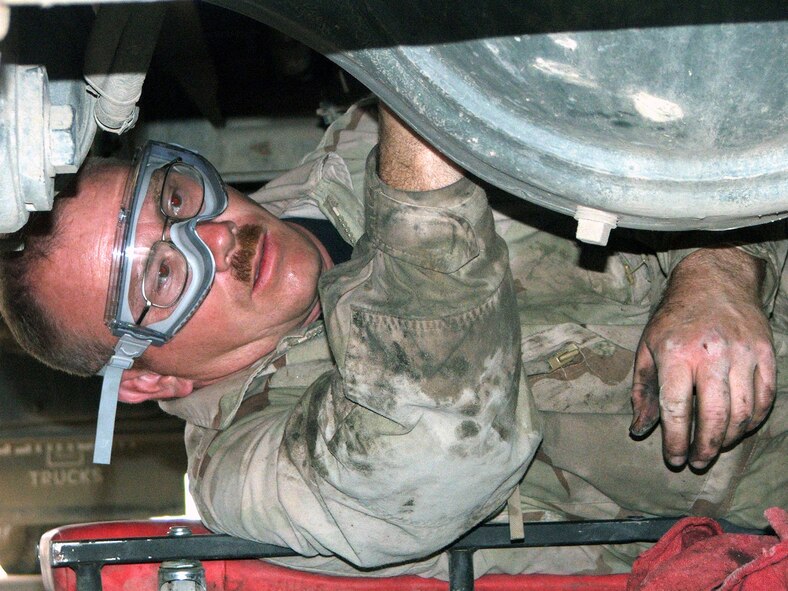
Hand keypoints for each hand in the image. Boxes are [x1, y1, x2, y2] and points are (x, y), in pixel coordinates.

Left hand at [629, 248, 775, 469]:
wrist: (713, 281)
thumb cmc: (674, 318)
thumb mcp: (647, 348)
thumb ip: (643, 390)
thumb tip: (640, 428)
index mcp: (676, 354)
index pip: (676, 409)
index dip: (675, 441)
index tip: (674, 459)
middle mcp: (711, 355)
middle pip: (713, 417)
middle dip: (705, 447)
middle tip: (697, 461)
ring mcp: (743, 354)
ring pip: (741, 413)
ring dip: (728, 438)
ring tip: (715, 447)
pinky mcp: (765, 354)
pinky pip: (763, 398)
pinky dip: (753, 420)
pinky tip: (738, 428)